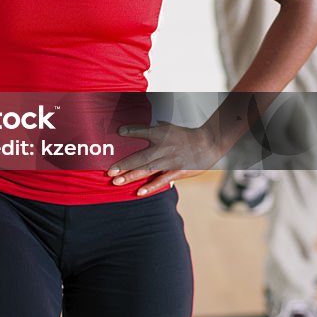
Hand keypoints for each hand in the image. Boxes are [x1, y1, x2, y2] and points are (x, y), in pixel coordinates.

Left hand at [107, 120, 221, 195]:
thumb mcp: (170, 127)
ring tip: (116, 181)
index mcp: (160, 134)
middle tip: (109, 171)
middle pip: (139, 157)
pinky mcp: (177, 171)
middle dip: (123, 165)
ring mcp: (169, 161)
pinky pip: (161, 180)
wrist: (208, 143)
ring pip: (146, 170)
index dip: (131, 131)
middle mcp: (162, 147)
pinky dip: (150, 186)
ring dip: (130, 176)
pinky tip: (139, 191)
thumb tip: (151, 124)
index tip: (119, 132)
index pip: (143, 131)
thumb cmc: (187, 136)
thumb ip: (158, 127)